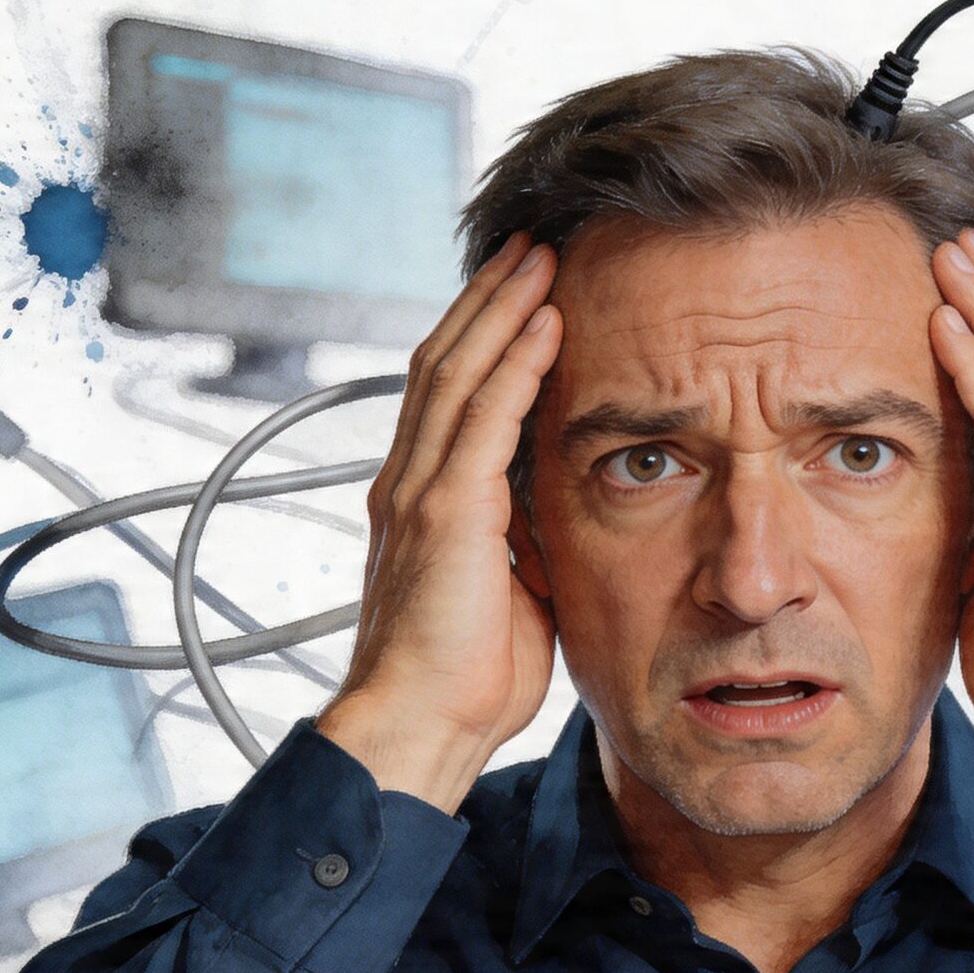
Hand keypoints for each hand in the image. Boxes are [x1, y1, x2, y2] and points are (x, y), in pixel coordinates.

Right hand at [318, 230, 561, 811]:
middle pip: (444, 361)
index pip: (447, 395)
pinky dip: (513, 362)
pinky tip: (543, 322)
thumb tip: (565, 518)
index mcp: (421, 501)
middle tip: (531, 244)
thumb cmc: (463, 680)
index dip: (481, 336)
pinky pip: (481, 417)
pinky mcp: (444, 513)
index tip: (522, 291)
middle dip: (488, 299)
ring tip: (541, 257)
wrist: (417, 728)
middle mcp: (408, 483)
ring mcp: (420, 493)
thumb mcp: (510, 591)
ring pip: (458, 372)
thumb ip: (525, 541)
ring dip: (502, 309)